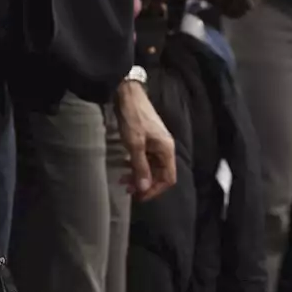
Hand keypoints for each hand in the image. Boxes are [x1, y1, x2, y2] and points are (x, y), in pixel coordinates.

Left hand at [115, 80, 176, 201]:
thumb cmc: (133, 119)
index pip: (168, 178)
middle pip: (160, 174)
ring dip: (138, 175)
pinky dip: (136, 165)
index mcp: (166, 150)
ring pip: (151, 167)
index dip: (155, 190)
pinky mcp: (148, 140)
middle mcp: (165, 148)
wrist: (129, 96)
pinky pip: (145, 159)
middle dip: (144, 183)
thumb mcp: (135, 145)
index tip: (139, 196)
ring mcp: (156, 144)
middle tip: (126, 188)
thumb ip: (140, 167)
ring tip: (123, 179)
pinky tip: (125, 166)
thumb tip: (144, 188)